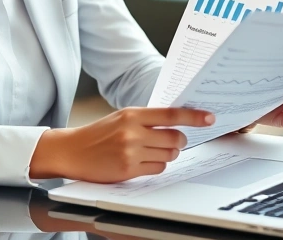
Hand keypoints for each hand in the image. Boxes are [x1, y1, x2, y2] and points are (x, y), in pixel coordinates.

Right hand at [29, 107, 214, 182]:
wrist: (72, 151)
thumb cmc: (99, 133)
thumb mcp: (122, 118)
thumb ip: (146, 119)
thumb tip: (177, 122)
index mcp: (132, 114)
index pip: (171, 114)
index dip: (194, 117)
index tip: (210, 118)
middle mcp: (133, 132)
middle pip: (175, 138)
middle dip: (179, 141)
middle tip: (173, 141)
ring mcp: (130, 152)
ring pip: (169, 154)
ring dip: (167, 153)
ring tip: (151, 151)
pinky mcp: (128, 169)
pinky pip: (158, 168)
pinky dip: (156, 165)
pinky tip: (142, 161)